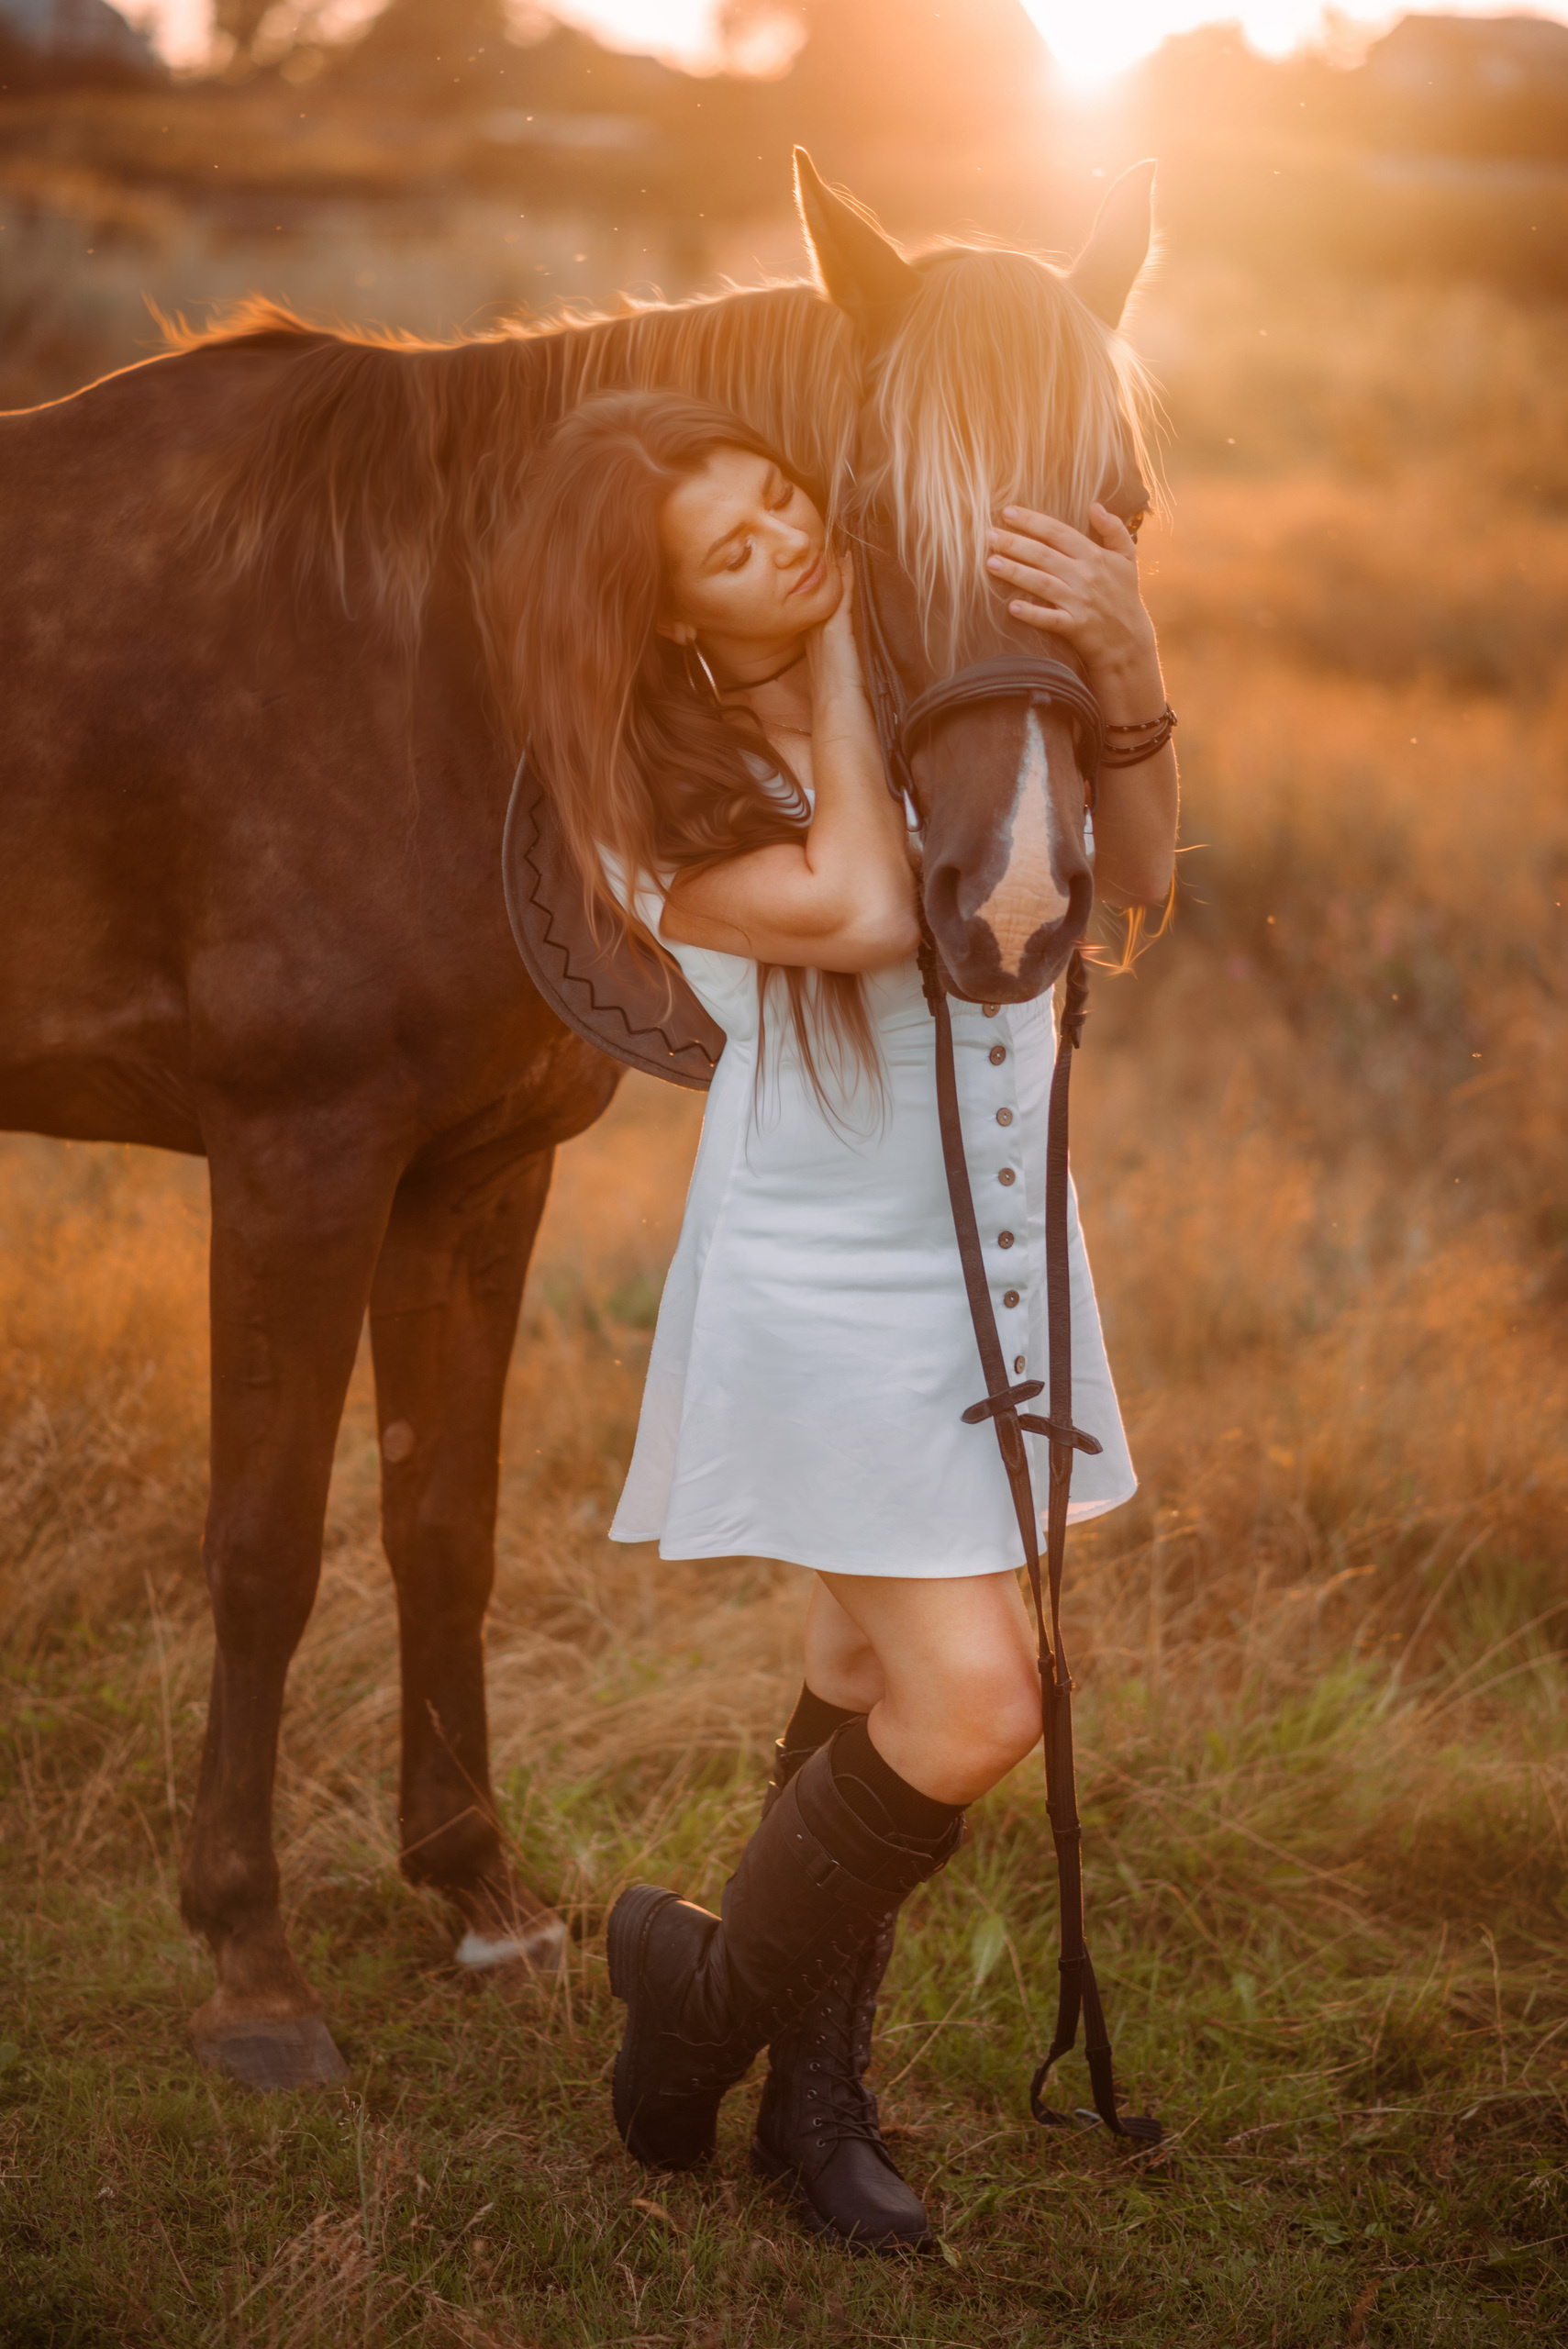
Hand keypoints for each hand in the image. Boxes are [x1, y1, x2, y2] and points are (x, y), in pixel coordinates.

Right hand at [805, 550, 863, 714]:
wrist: (839, 719)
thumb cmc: (842, 706)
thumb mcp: (841, 679)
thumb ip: (843, 662)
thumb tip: (850, 650)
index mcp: (815, 644)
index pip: (818, 607)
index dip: (822, 586)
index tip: (827, 563)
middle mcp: (815, 633)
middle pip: (819, 593)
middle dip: (824, 569)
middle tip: (829, 540)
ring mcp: (824, 630)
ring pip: (828, 590)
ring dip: (833, 567)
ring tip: (837, 540)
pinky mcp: (837, 629)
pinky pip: (842, 595)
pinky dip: (846, 575)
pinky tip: (849, 556)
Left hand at [986, 502, 1155, 687]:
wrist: (1129, 640)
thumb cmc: (1123, 595)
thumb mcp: (1127, 558)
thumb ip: (1114, 529)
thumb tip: (1095, 505)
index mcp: (1093, 555)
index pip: (1057, 532)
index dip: (1032, 521)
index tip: (1007, 512)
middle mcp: (1084, 576)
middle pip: (1043, 555)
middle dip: (1014, 543)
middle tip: (988, 535)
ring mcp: (1079, 601)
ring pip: (1042, 583)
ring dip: (1016, 573)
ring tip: (991, 563)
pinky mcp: (1075, 626)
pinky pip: (1050, 619)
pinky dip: (1032, 614)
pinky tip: (1012, 608)